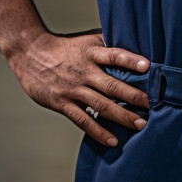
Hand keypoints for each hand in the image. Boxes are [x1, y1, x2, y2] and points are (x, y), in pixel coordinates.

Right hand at [6, 30, 150, 146]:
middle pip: (111, 84)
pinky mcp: (63, 103)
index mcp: (91, 53)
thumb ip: (107, 44)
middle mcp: (84, 71)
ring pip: (101, 105)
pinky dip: (98, 131)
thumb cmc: (63, 47)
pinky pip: (83, 120)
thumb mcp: (86, 41)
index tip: (147, 66)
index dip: (130, 60)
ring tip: (140, 124)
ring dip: (122, 116)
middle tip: (151, 104)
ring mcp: (73, 89)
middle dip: (133, 95)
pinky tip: (113, 140)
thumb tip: (133, 43)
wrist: (30, 53)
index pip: (113, 55)